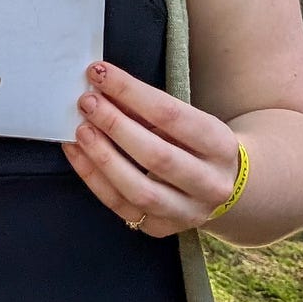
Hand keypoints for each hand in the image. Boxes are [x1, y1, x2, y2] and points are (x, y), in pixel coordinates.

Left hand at [62, 62, 242, 236]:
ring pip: (139, 190)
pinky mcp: (162, 228)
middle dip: (115, 126)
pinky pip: (121, 206)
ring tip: (80, 130)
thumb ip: (148, 107)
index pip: (171, 116)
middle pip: (157, 157)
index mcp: (220, 146)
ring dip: (103, 157)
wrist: (226, 184)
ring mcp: (187, 212)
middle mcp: (210, 184)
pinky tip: (76, 153)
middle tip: (87, 102)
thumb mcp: (186, 119)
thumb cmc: (195, 141)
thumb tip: (102, 87)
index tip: (99, 73)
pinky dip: (93, 178)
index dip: (131, 92)